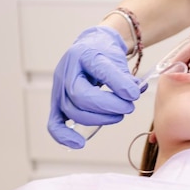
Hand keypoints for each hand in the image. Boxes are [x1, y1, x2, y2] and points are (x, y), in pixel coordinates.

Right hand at [48, 26, 141, 148]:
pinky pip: (55, 122)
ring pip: (72, 111)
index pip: (100, 70)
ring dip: (98, 119)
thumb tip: (134, 93)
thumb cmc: (105, 53)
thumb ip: (126, 77)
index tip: (134, 94)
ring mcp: (59, 87)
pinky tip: (79, 143)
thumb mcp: (118, 58)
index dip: (118, 84)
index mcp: (84, 54)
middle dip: (109, 106)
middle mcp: (67, 70)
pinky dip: (64, 135)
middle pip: (81, 96)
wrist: (91, 46)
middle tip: (129, 107)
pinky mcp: (57, 102)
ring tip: (119, 115)